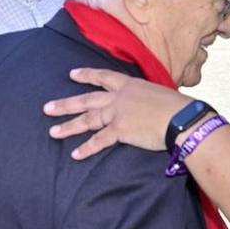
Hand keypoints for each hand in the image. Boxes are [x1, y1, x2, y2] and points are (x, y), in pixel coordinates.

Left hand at [44, 68, 190, 159]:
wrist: (182, 118)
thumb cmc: (179, 107)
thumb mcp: (161, 94)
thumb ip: (149, 98)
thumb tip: (151, 103)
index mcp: (130, 85)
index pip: (104, 77)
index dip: (87, 75)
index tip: (72, 74)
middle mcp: (119, 97)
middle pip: (87, 99)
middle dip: (66, 104)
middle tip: (47, 107)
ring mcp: (118, 113)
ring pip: (88, 119)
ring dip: (69, 126)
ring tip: (53, 132)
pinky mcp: (120, 130)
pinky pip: (99, 140)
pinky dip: (87, 148)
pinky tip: (76, 154)